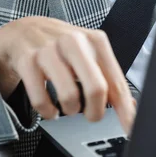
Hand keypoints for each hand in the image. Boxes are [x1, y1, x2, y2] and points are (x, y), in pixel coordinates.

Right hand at [0, 16, 135, 132]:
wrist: (26, 29)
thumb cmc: (62, 44)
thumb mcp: (89, 51)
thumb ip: (107, 76)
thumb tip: (128, 105)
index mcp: (96, 41)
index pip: (116, 81)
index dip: (125, 110)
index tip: (130, 127)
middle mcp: (74, 42)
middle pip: (96, 89)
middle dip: (95, 112)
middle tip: (92, 115)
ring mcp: (50, 51)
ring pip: (69, 97)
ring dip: (71, 110)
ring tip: (70, 106)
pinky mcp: (28, 61)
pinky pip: (41, 100)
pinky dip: (48, 111)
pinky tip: (50, 107)